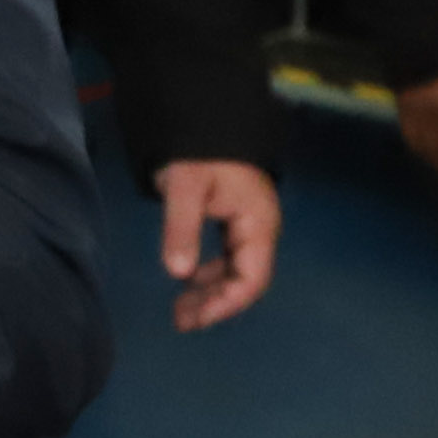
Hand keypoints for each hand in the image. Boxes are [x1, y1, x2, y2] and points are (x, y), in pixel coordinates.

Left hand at [154, 158, 280, 331]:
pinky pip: (225, 256)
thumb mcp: (185, 188)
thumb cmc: (198, 151)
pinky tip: (186, 281)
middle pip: (244, 279)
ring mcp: (248, 225)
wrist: (203, 117)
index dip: (226, 303)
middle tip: (180, 320)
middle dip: (215, 302)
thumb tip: (178, 273)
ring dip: (209, 290)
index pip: (252, 278)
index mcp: (258, 224)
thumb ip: (182, 229)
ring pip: (234, 270)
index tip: (197, 319)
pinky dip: (206, 273)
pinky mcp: (233, 220)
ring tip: (179, 309)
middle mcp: (259, 229)